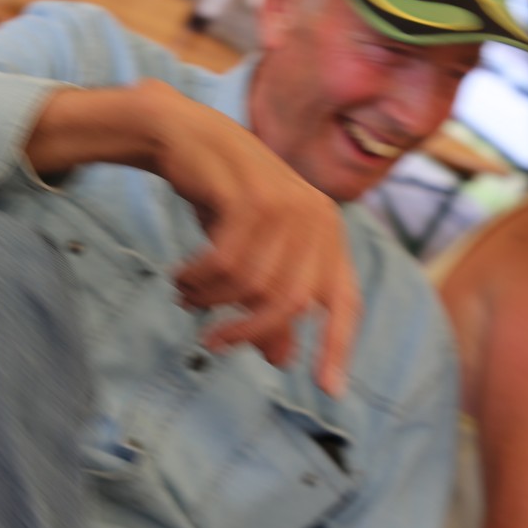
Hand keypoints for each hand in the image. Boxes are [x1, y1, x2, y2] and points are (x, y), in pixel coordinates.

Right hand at [25, 80, 360, 395]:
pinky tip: (181, 279)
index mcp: (329, 235)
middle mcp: (319, 219)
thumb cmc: (223, 197)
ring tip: (187, 296)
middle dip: (246, 332)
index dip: (338, 348)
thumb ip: (269, 300)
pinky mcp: (250, 198)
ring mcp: (287, 205)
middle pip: (289, 304)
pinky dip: (198, 281)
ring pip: (252, 285)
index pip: (345, 302)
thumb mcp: (252, 254)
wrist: (185, 135)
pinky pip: (225, 264)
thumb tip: (281, 359)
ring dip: (211, 302)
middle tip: (211, 345)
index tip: (328, 392)